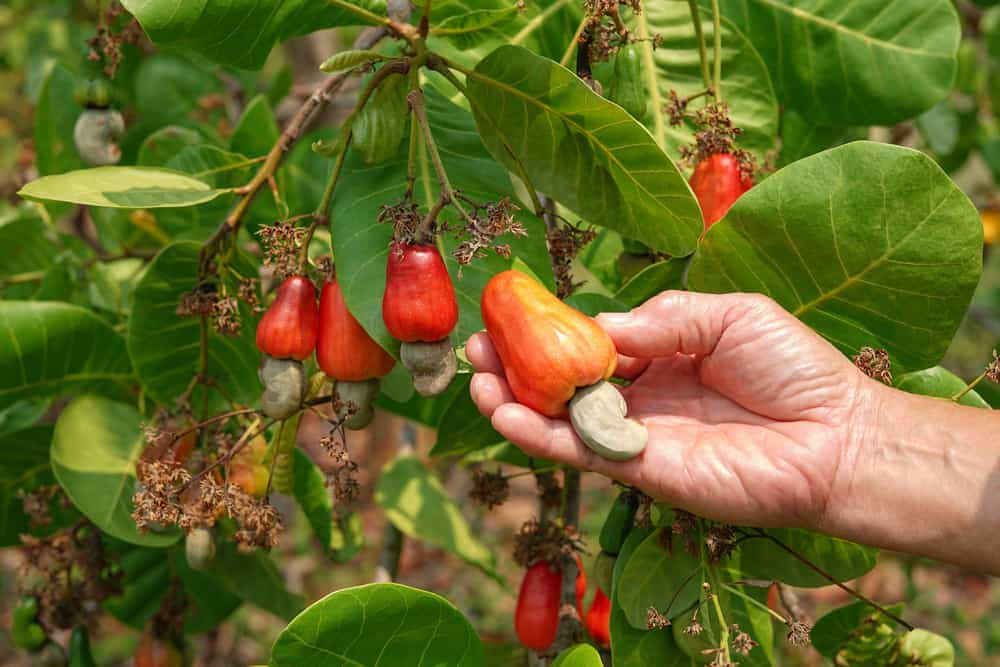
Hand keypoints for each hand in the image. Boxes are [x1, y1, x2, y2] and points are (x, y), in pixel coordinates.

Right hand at [467, 291, 876, 529]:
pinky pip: (581, 452)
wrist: (836, 438)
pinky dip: (540, 437)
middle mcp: (641, 395)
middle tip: (477, 347)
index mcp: (661, 354)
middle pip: (564, 381)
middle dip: (518, 365)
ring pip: (561, 421)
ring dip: (514, 403)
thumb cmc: (792, 368)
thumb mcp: (728, 314)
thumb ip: (661, 317)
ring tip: (476, 380)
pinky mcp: (641, 470)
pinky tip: (506, 414)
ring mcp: (637, 435)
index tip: (511, 314)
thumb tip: (596, 324)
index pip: (592, 341)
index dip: (550, 330)